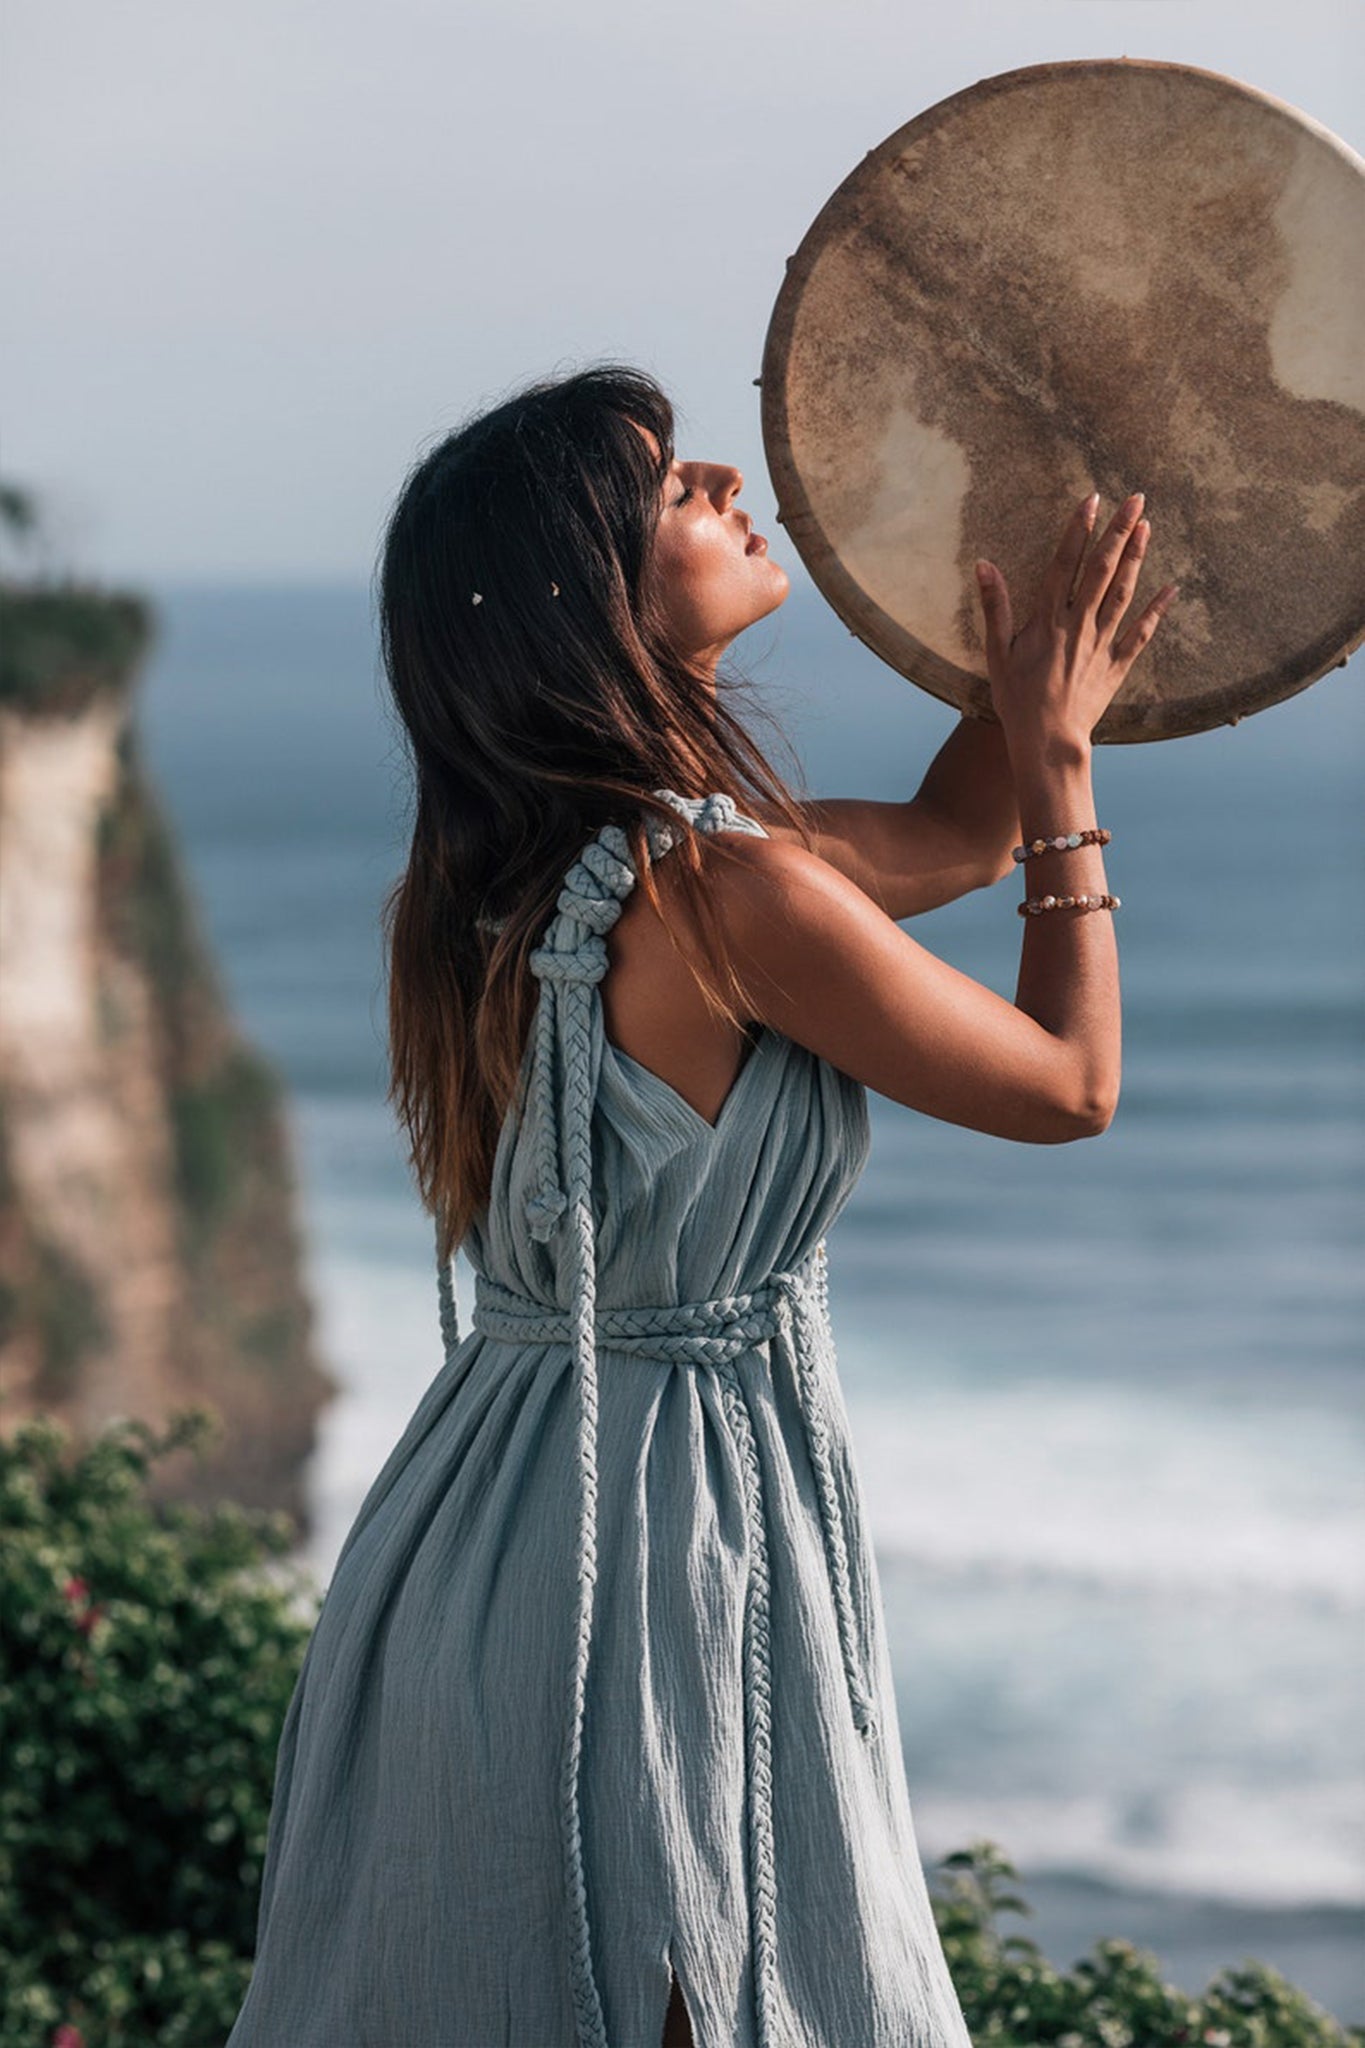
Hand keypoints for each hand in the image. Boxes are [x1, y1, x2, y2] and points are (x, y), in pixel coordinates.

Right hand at [975, 492, 1177, 753]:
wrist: (1048, 741)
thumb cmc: (1017, 700)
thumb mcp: (997, 653)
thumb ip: (994, 607)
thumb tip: (984, 565)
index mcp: (1048, 619)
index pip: (1065, 563)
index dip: (1078, 529)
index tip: (1092, 499)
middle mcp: (1079, 624)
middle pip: (1102, 569)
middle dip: (1119, 530)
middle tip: (1136, 498)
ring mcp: (1102, 644)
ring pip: (1123, 592)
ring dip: (1137, 557)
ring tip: (1147, 526)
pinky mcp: (1117, 665)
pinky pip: (1142, 633)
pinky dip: (1158, 610)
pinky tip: (1172, 587)